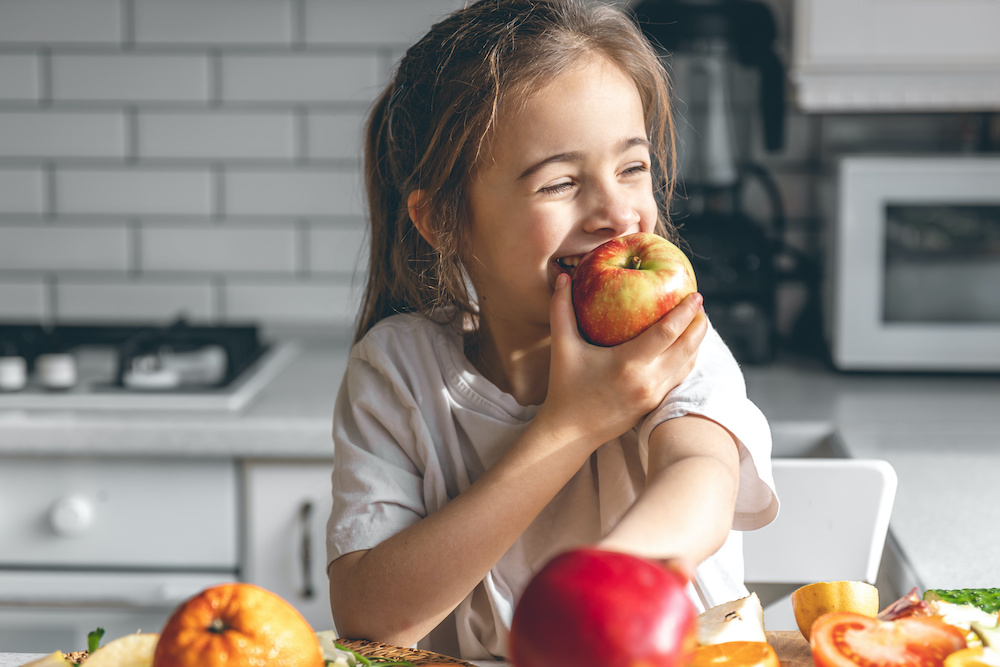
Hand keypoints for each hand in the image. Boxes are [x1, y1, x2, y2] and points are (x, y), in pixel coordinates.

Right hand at [538, 272, 707, 449]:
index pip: (667, 333)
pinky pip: (679, 376)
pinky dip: (687, 358)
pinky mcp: (654, 404)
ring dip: (696, 341)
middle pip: (687, 348)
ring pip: (687, 364)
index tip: (695, 295)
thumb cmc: (565, 387)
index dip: (684, 312)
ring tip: (697, 321)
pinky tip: (685, 345)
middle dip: (699, 324)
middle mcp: (647, 380)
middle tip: (699, 303)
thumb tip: (565, 277)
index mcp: (628, 364)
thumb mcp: (562, 348)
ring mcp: (654, 395)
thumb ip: (561, 310)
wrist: (570, 432)